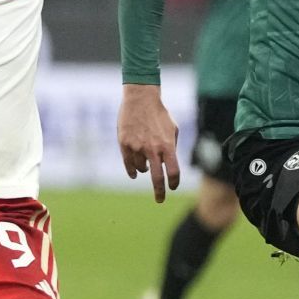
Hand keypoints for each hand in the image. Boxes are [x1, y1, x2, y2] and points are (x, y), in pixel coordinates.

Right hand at [117, 84, 179, 202]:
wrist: (141, 99)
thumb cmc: (159, 114)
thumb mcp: (172, 129)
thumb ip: (171, 148)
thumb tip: (168, 165)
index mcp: (167, 145)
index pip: (173, 171)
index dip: (174, 182)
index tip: (172, 187)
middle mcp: (153, 149)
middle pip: (157, 178)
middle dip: (159, 192)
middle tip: (160, 200)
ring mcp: (137, 147)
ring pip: (141, 169)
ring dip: (145, 171)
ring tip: (146, 165)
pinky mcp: (125, 144)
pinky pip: (129, 164)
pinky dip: (132, 171)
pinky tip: (135, 174)